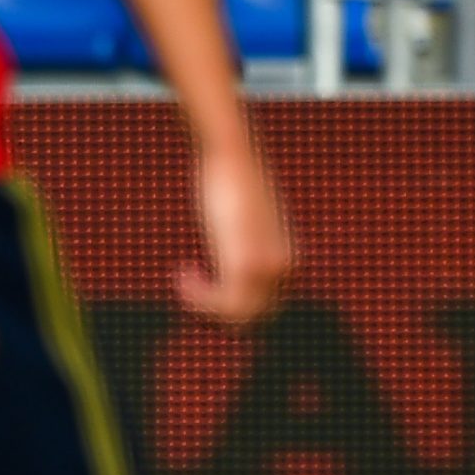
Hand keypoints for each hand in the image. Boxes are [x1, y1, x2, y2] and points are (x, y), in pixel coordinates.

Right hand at [179, 144, 294, 324]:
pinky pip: (223, 305)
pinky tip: (183, 275)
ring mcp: (269, 271)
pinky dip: (198, 299)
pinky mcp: (246, 266)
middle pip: (252, 317)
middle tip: (188, 284)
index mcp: (291, 263)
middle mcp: (287, 271)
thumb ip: (247, 245)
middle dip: (216, 309)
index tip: (205, 283)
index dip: (232, 305)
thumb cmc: (234, 183)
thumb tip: (235, 261)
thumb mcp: (248, 223)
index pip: (267, 308)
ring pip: (236, 316)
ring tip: (184, 278)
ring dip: (204, 305)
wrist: (232, 157)